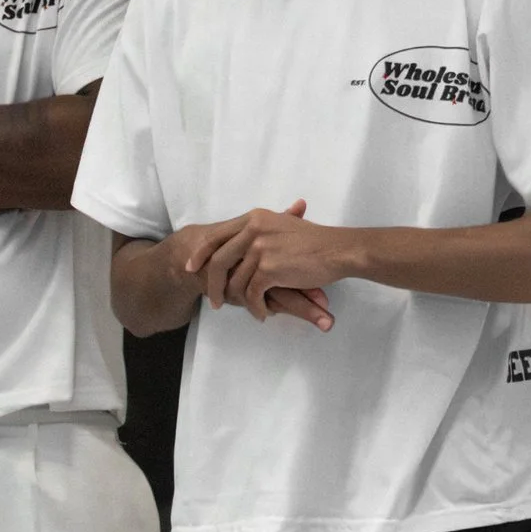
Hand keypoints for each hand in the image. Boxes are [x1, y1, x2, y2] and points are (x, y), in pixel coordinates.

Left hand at [184, 201, 336, 330]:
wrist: (340, 250)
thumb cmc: (316, 241)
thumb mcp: (283, 225)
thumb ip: (259, 231)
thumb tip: (237, 244)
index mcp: (254, 218)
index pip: (216, 236)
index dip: (200, 254)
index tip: (191, 268)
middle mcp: (253, 229)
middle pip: (218, 261)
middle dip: (213, 285)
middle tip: (214, 302)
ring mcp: (259, 249)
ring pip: (236, 282)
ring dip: (242, 302)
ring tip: (252, 310)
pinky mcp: (268, 269)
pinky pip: (252, 294)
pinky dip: (257, 307)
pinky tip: (264, 313)